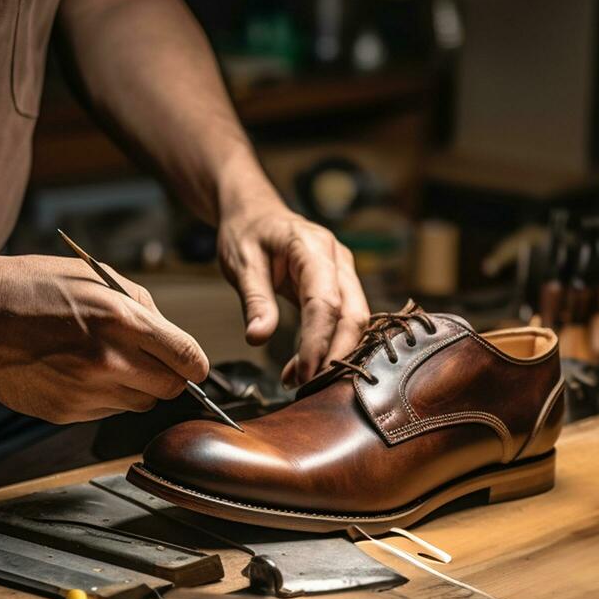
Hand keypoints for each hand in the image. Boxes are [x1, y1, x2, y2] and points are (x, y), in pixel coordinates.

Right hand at [0, 253, 210, 423]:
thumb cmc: (33, 287)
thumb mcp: (96, 277)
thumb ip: (143, 307)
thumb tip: (172, 337)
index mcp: (121, 320)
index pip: (188, 359)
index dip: (196, 364)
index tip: (193, 364)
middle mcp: (107, 361)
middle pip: (170, 389)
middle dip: (169, 377)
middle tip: (151, 362)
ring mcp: (84, 390)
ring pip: (140, 404)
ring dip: (136, 387)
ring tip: (106, 361)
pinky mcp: (64, 411)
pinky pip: (106, 411)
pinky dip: (103, 396)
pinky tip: (77, 371)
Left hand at [217, 208, 370, 386]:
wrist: (256, 212)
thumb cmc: (247, 232)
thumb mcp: (241, 262)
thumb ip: (255, 300)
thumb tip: (258, 338)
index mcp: (312, 247)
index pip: (325, 302)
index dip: (317, 341)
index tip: (303, 374)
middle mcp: (338, 259)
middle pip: (353, 314)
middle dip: (336, 354)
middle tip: (308, 386)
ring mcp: (344, 271)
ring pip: (357, 320)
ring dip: (335, 353)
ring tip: (302, 378)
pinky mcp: (342, 285)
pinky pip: (348, 319)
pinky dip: (333, 344)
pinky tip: (308, 363)